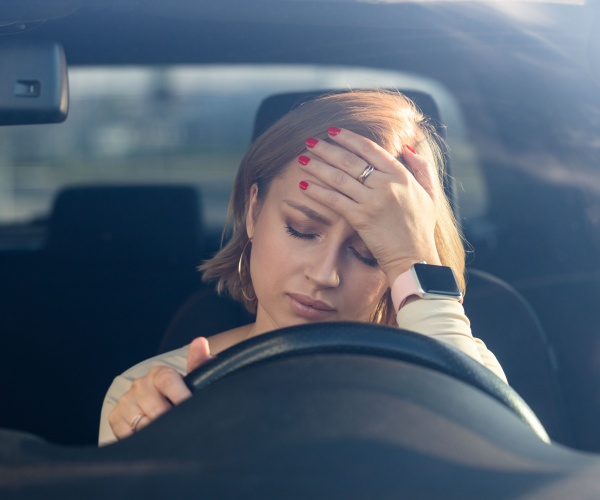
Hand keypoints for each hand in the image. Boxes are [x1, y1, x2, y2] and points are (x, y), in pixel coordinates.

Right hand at [108, 336, 211, 439]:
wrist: (166, 406)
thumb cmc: (184, 393)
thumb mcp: (195, 380)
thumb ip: (200, 363)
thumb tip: (200, 342)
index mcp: (159, 373)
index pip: (166, 380)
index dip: (180, 396)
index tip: (190, 408)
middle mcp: (140, 384)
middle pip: (155, 408)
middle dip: (170, 421)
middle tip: (182, 428)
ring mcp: (126, 400)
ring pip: (142, 424)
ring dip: (157, 433)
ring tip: (169, 435)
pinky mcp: (115, 417)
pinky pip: (127, 434)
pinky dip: (141, 440)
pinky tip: (152, 437)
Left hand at [299, 128, 440, 284]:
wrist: (414, 258)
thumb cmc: (420, 228)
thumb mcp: (430, 194)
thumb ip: (422, 168)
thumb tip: (406, 147)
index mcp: (401, 175)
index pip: (370, 148)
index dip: (348, 138)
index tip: (333, 132)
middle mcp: (386, 185)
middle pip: (349, 160)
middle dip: (326, 149)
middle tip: (310, 142)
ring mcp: (372, 201)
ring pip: (339, 178)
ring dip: (318, 166)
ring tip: (302, 159)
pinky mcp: (360, 218)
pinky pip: (334, 200)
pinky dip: (318, 191)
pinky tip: (304, 185)